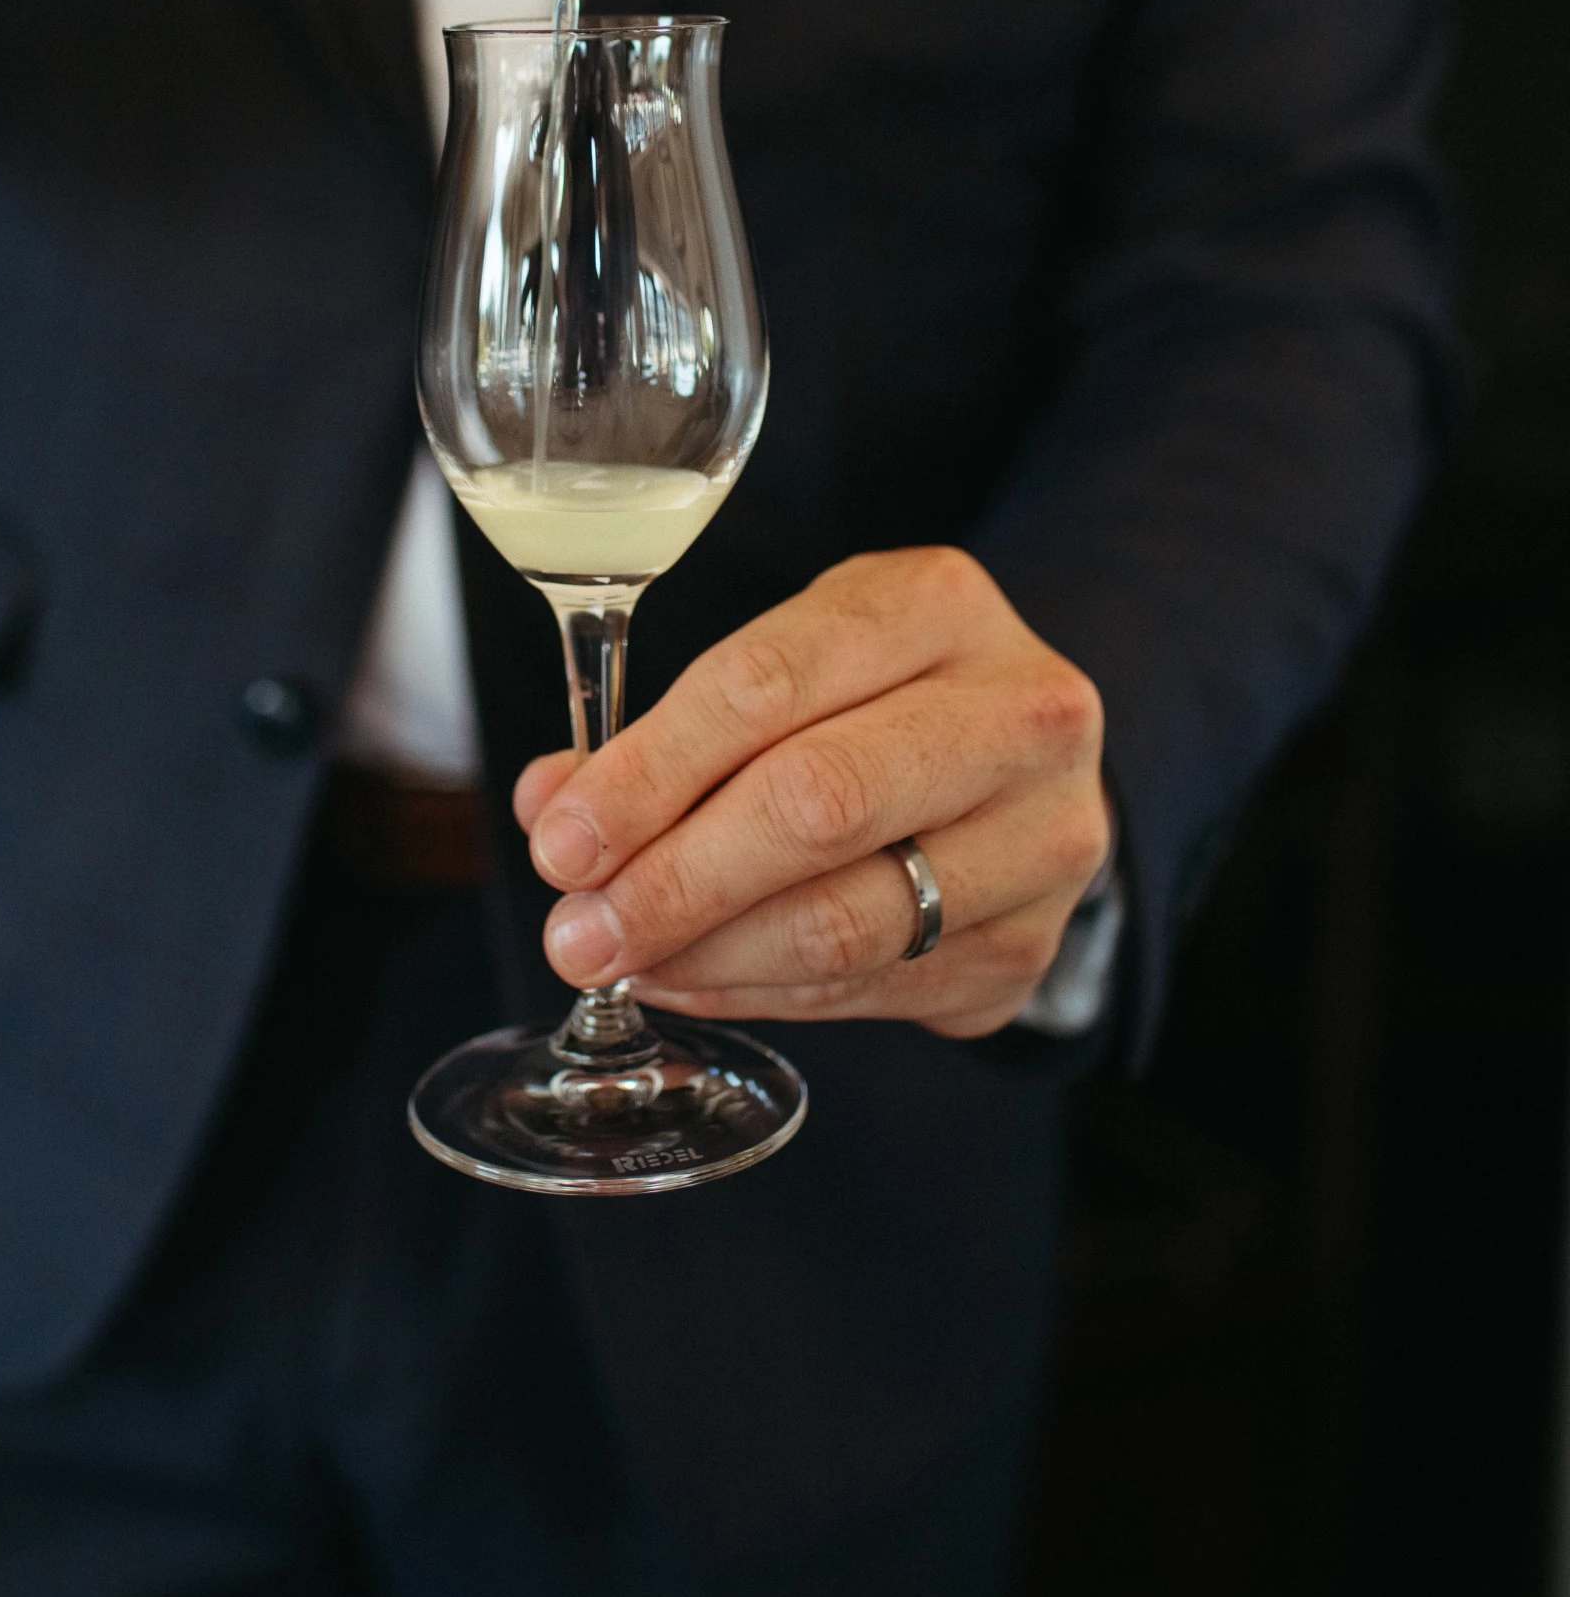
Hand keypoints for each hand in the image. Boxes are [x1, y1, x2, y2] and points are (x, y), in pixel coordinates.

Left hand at [514, 549, 1109, 1038]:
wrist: (1024, 762)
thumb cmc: (879, 697)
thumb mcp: (790, 662)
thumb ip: (671, 730)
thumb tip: (554, 807)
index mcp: (938, 603)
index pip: (766, 683)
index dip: (650, 771)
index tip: (563, 840)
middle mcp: (1017, 712)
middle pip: (817, 803)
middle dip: (672, 879)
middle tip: (579, 931)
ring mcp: (1043, 835)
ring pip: (848, 918)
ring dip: (708, 954)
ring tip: (624, 962)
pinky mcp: (1030, 944)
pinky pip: (870, 988)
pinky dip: (761, 993)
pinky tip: (695, 978)